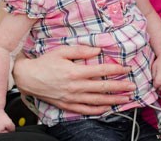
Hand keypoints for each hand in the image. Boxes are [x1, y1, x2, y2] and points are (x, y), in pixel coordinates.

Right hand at [13, 45, 135, 114]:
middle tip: (132, 86)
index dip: (116, 69)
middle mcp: (75, 86)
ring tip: (126, 99)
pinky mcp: (67, 105)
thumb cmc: (45, 63)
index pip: (101, 71)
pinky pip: (85, 109)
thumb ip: (81, 50)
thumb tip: (98, 50)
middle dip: (120, 87)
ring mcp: (72, 97)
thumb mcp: (62, 51)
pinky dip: (98, 110)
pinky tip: (107, 108)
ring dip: (113, 100)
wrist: (27, 77)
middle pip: (103, 87)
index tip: (127, 69)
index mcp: (76, 71)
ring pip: (97, 100)